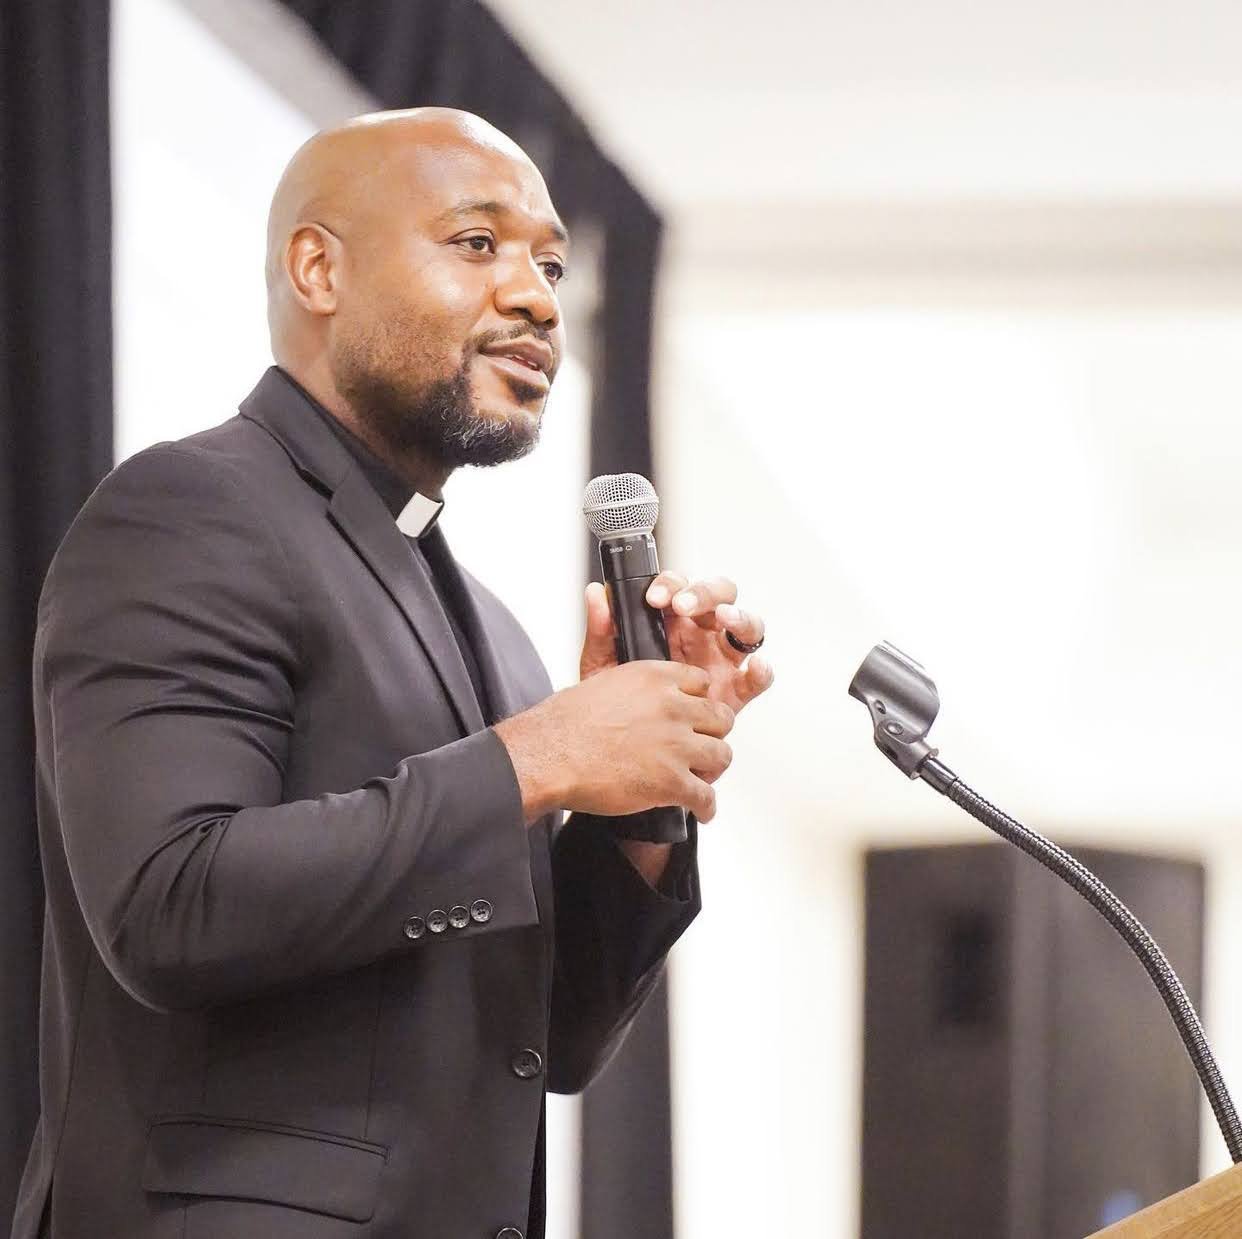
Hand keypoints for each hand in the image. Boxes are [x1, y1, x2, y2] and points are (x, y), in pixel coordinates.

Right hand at [492, 660, 733, 825]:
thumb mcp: (602, 680)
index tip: (695, 714)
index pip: (702, 683)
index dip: (699, 701)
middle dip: (713, 733)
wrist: (549, 754)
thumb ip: (633, 687)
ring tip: (701, 778)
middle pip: (721, 718)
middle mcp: (673, 707)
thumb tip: (640, 701)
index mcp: (656, 678)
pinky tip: (701, 811)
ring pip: (721, 756)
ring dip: (712, 769)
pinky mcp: (671, 782)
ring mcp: (676, 745)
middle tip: (701, 746)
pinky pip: (706, 797)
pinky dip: (706, 807)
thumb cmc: (565, 723)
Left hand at [579, 574, 773, 715]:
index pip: (679, 588)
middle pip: (719, 597)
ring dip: (739, 618)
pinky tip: (755, 666)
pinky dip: (761, 670)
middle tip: (684, 605)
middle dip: (705, 594)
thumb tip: (595, 593)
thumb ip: (601, 629)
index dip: (672, 585)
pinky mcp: (735, 690)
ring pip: (745, 627)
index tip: (655, 598)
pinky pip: (756, 677)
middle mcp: (700, 634)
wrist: (625, 745)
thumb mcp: (603, 662)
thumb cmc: (618, 700)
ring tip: (724, 618)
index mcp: (670, 621)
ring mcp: (721, 659)